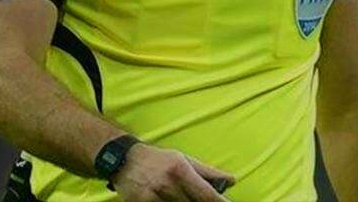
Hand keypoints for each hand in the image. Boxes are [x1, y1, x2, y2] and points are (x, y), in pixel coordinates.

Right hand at [110, 143, 235, 201]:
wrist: (125, 160)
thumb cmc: (158, 159)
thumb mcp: (183, 159)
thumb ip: (207, 172)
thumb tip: (232, 180)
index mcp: (180, 170)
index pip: (207, 194)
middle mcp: (167, 184)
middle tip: (197, 198)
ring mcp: (153, 196)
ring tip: (180, 195)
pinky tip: (169, 200)